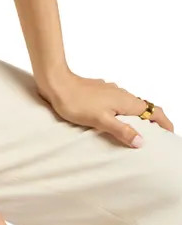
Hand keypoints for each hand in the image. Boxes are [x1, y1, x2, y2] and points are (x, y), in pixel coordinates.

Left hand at [36, 69, 174, 144]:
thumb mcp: (100, 120)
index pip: (154, 111)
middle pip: (144, 109)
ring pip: (130, 106)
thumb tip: (141, 142)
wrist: (55, 82)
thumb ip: (121, 130)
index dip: (164, 123)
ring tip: (135, 134)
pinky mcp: (100, 93)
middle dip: (152, 123)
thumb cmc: (75, 101)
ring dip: (136, 118)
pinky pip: (118, 104)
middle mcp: (121, 94)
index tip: (169, 136)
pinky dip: (122, 114)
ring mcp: (110, 92)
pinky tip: (113, 123)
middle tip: (154, 140)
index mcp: (126, 101)